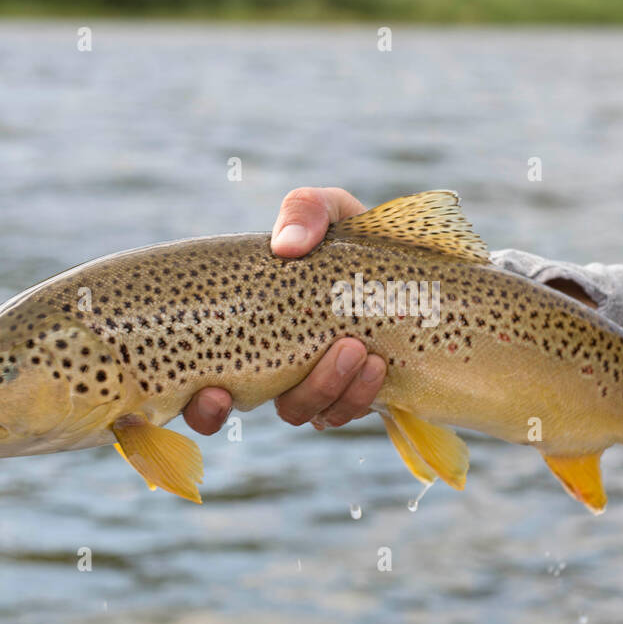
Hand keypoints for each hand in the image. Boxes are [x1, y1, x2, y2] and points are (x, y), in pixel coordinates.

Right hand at [182, 187, 386, 434]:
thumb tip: (286, 248)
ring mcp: (308, 383)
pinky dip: (357, 395)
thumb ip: (304, 210)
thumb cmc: (358, 239)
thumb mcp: (331, 211)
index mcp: (242, 325)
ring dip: (325, 388)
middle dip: (275, 396)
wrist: (423, 266)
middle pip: (242, 408)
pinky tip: (377, 364)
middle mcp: (264, 361)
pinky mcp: (351, 397)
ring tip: (357, 350)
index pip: (199, 381)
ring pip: (300, 412)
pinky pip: (343, 413)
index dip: (199, 405)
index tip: (212, 391)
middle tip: (310, 358)